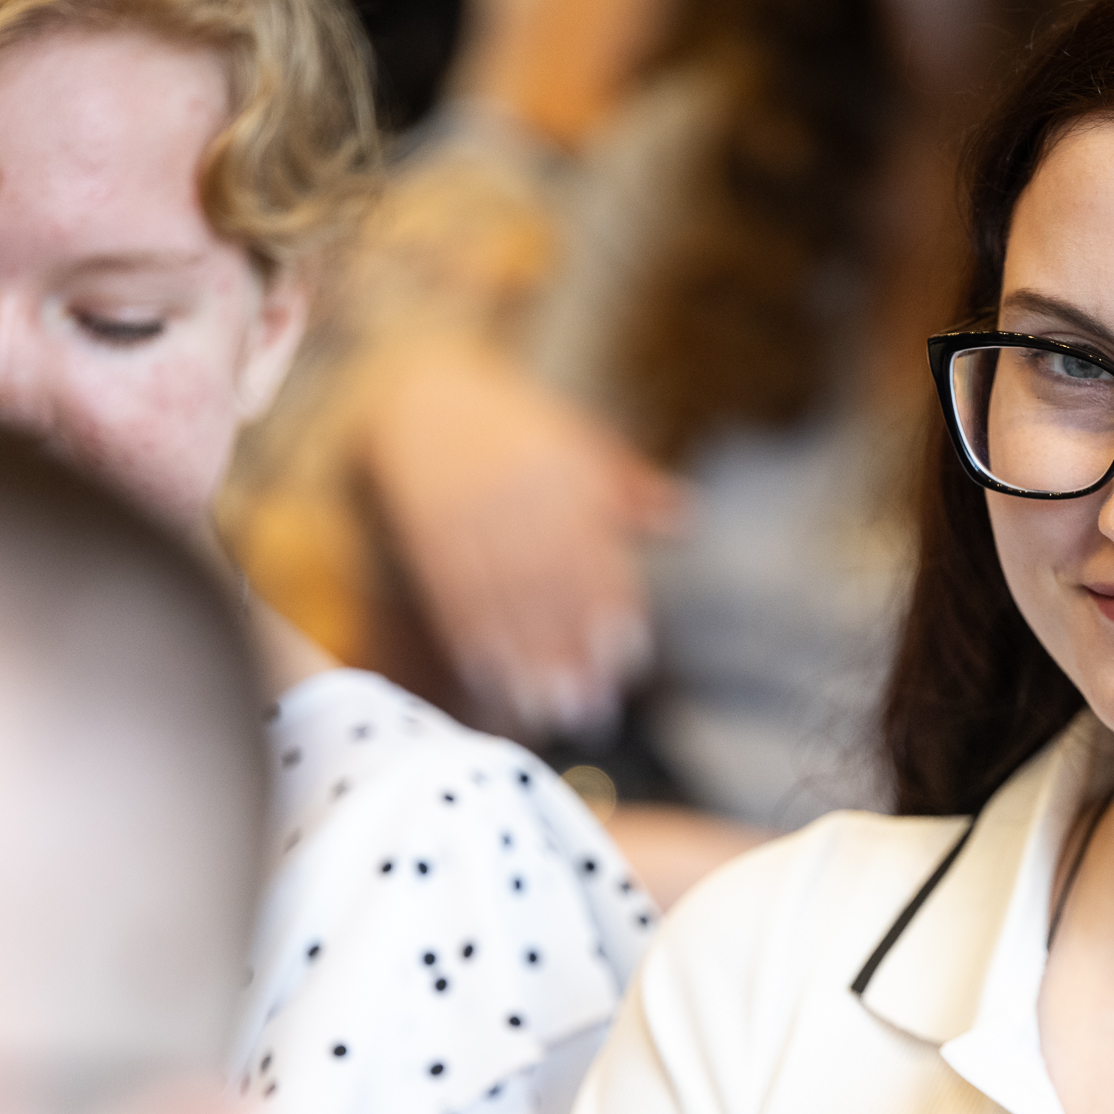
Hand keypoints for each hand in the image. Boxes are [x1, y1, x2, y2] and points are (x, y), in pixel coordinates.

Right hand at [358, 336, 680, 738]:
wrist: (424, 400)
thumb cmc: (521, 432)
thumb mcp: (581, 444)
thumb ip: (631, 491)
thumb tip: (688, 518)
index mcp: (563, 471)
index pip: (594, 549)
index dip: (612, 607)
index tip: (628, 660)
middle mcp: (516, 495)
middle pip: (549, 586)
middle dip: (569, 653)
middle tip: (591, 713)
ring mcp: (468, 517)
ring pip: (500, 600)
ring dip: (524, 663)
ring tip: (547, 714)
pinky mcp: (429, 539)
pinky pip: (452, 595)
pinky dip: (472, 643)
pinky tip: (492, 684)